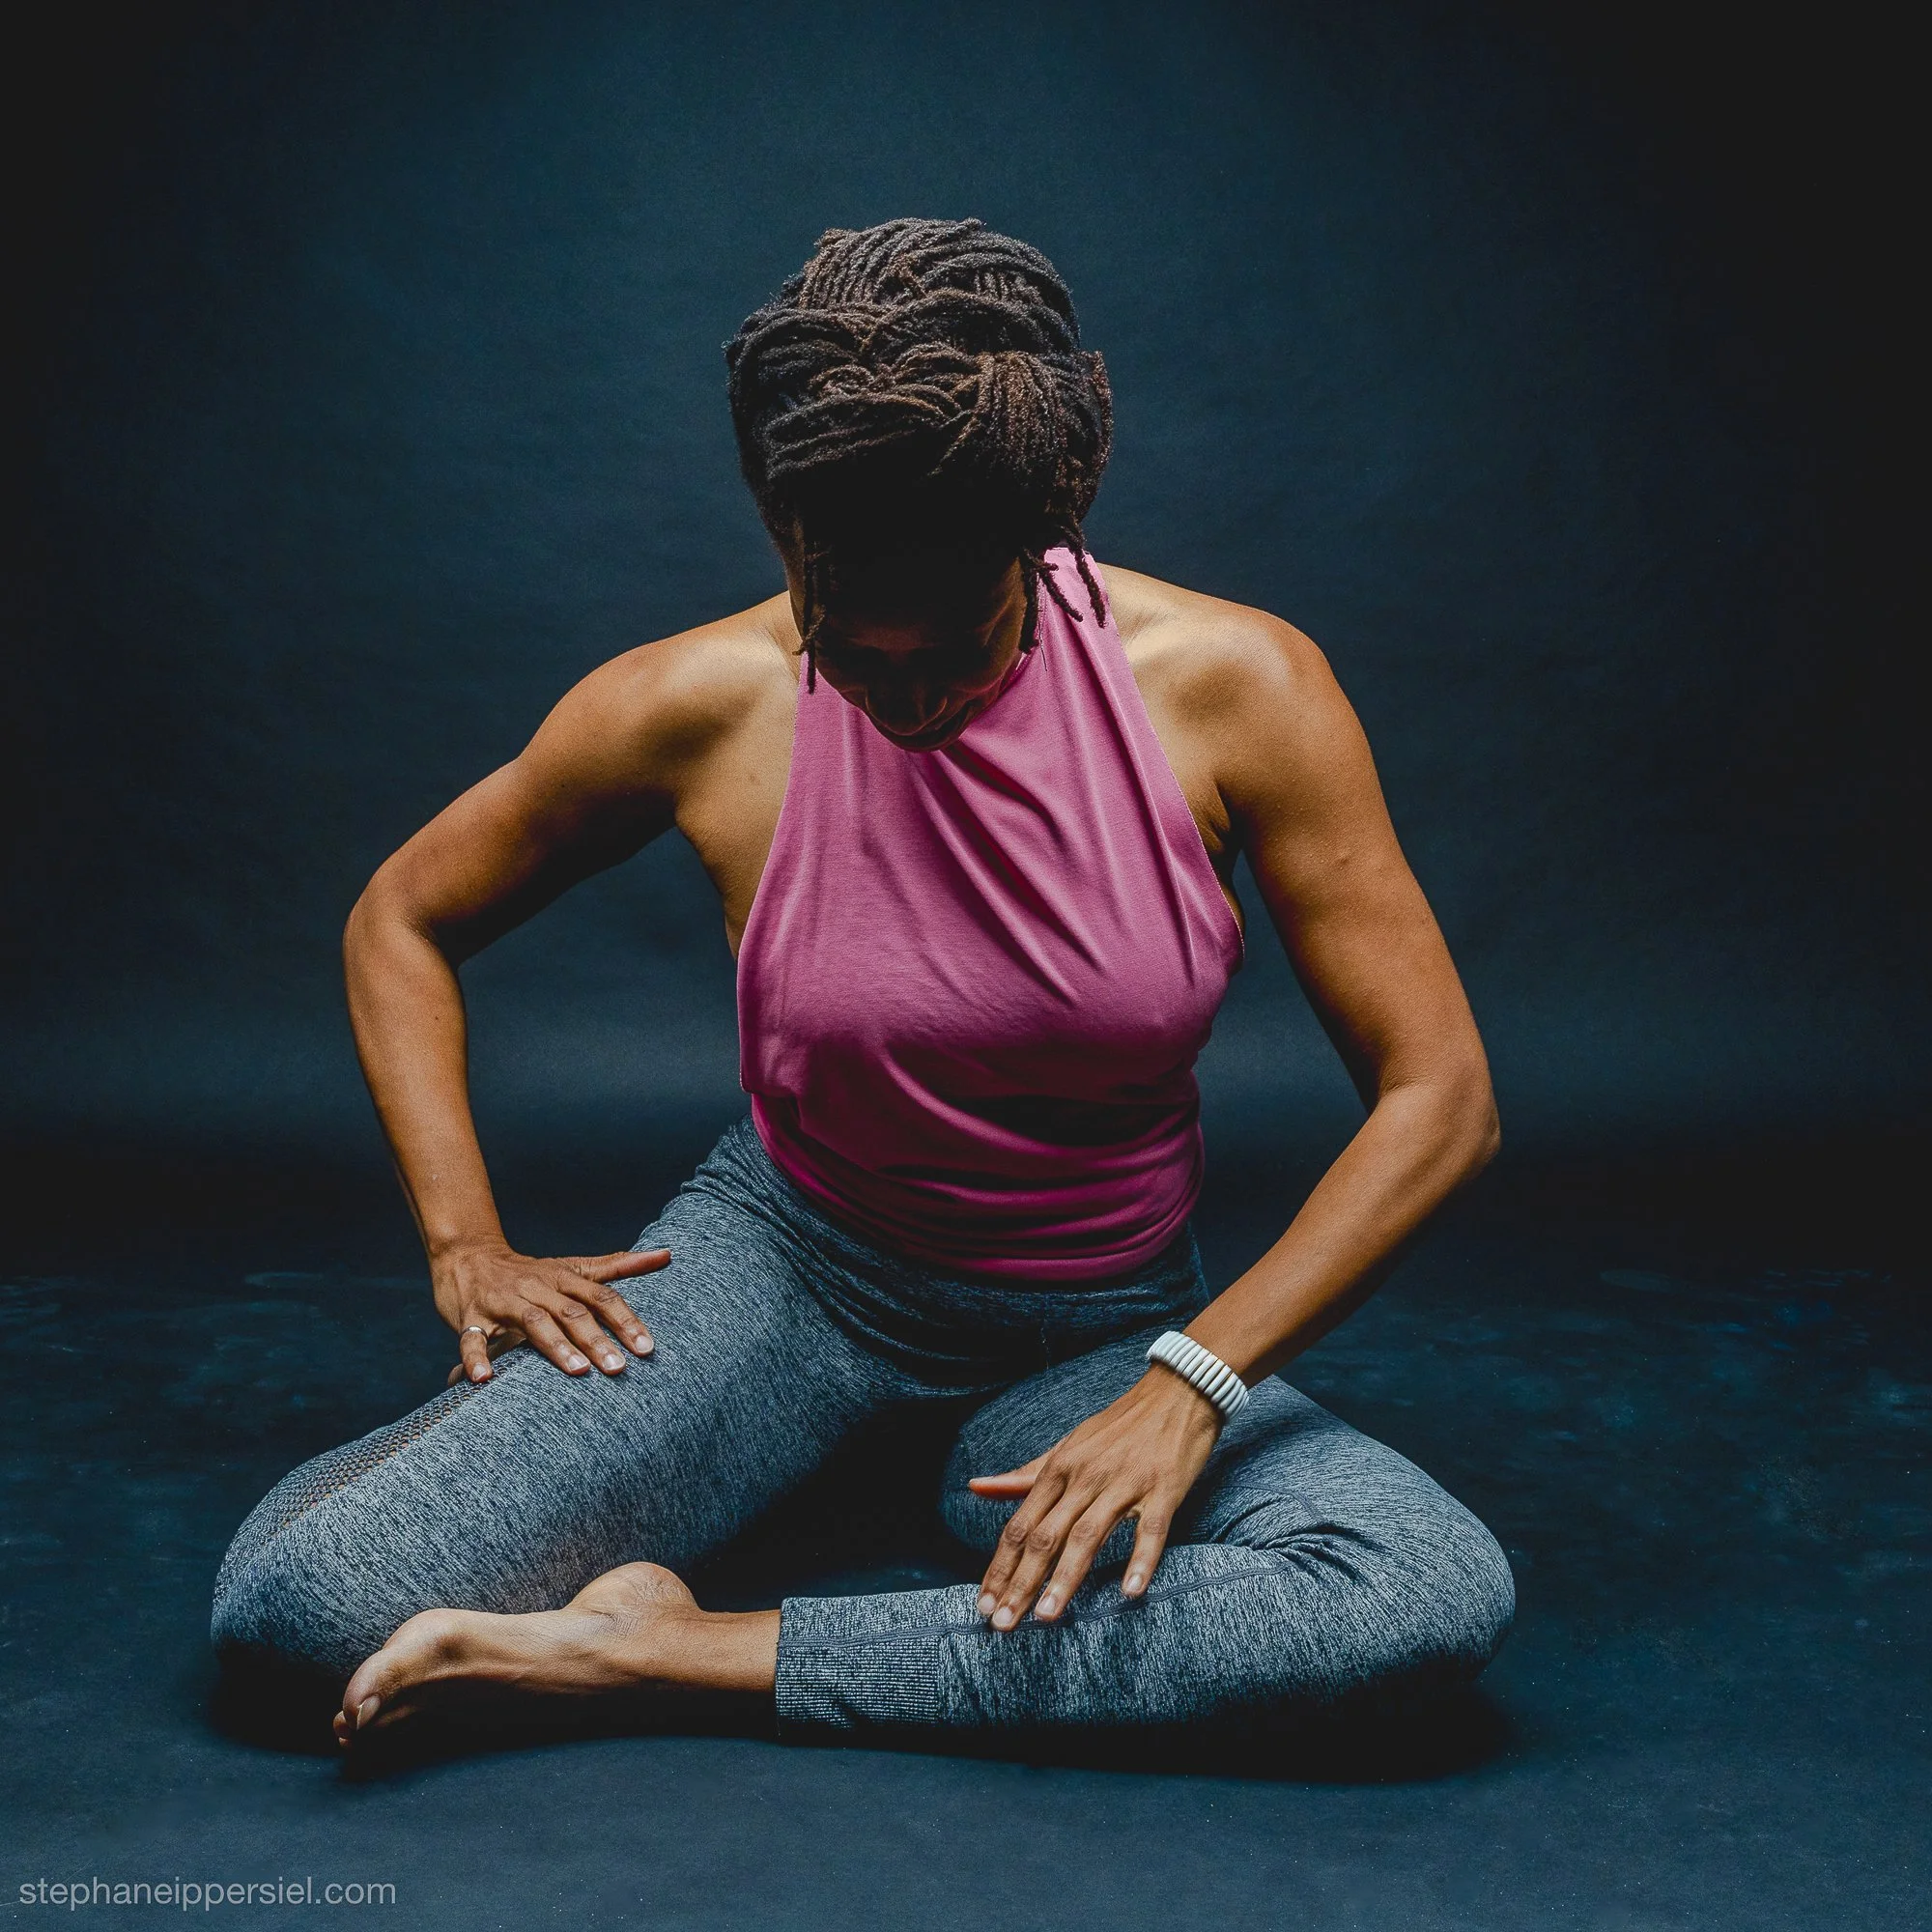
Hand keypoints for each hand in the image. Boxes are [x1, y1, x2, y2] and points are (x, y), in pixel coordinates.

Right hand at [433, 1239, 670, 1384]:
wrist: (468, 1255)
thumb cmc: (530, 1271)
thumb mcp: (573, 1266)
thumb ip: (618, 1266)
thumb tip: (667, 1253)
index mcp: (564, 1277)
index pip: (601, 1297)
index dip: (625, 1320)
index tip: (647, 1348)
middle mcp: (537, 1286)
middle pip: (572, 1311)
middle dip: (597, 1339)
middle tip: (619, 1369)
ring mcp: (503, 1300)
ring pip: (533, 1320)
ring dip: (556, 1346)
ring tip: (578, 1371)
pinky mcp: (470, 1316)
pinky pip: (472, 1337)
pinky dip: (476, 1356)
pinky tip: (485, 1378)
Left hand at [967, 1365, 1223, 1628]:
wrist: (1177, 1391)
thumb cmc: (1119, 1426)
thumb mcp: (1068, 1446)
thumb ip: (1025, 1474)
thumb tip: (976, 1486)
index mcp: (1059, 1469)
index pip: (1021, 1526)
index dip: (1000, 1567)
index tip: (983, 1604)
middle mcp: (1085, 1477)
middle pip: (1046, 1537)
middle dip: (1020, 1583)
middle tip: (1002, 1625)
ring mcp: (1125, 1484)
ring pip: (1088, 1537)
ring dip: (1065, 1580)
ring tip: (1045, 1617)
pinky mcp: (1163, 1489)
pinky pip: (1150, 1530)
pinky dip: (1140, 1561)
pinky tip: (1129, 1592)